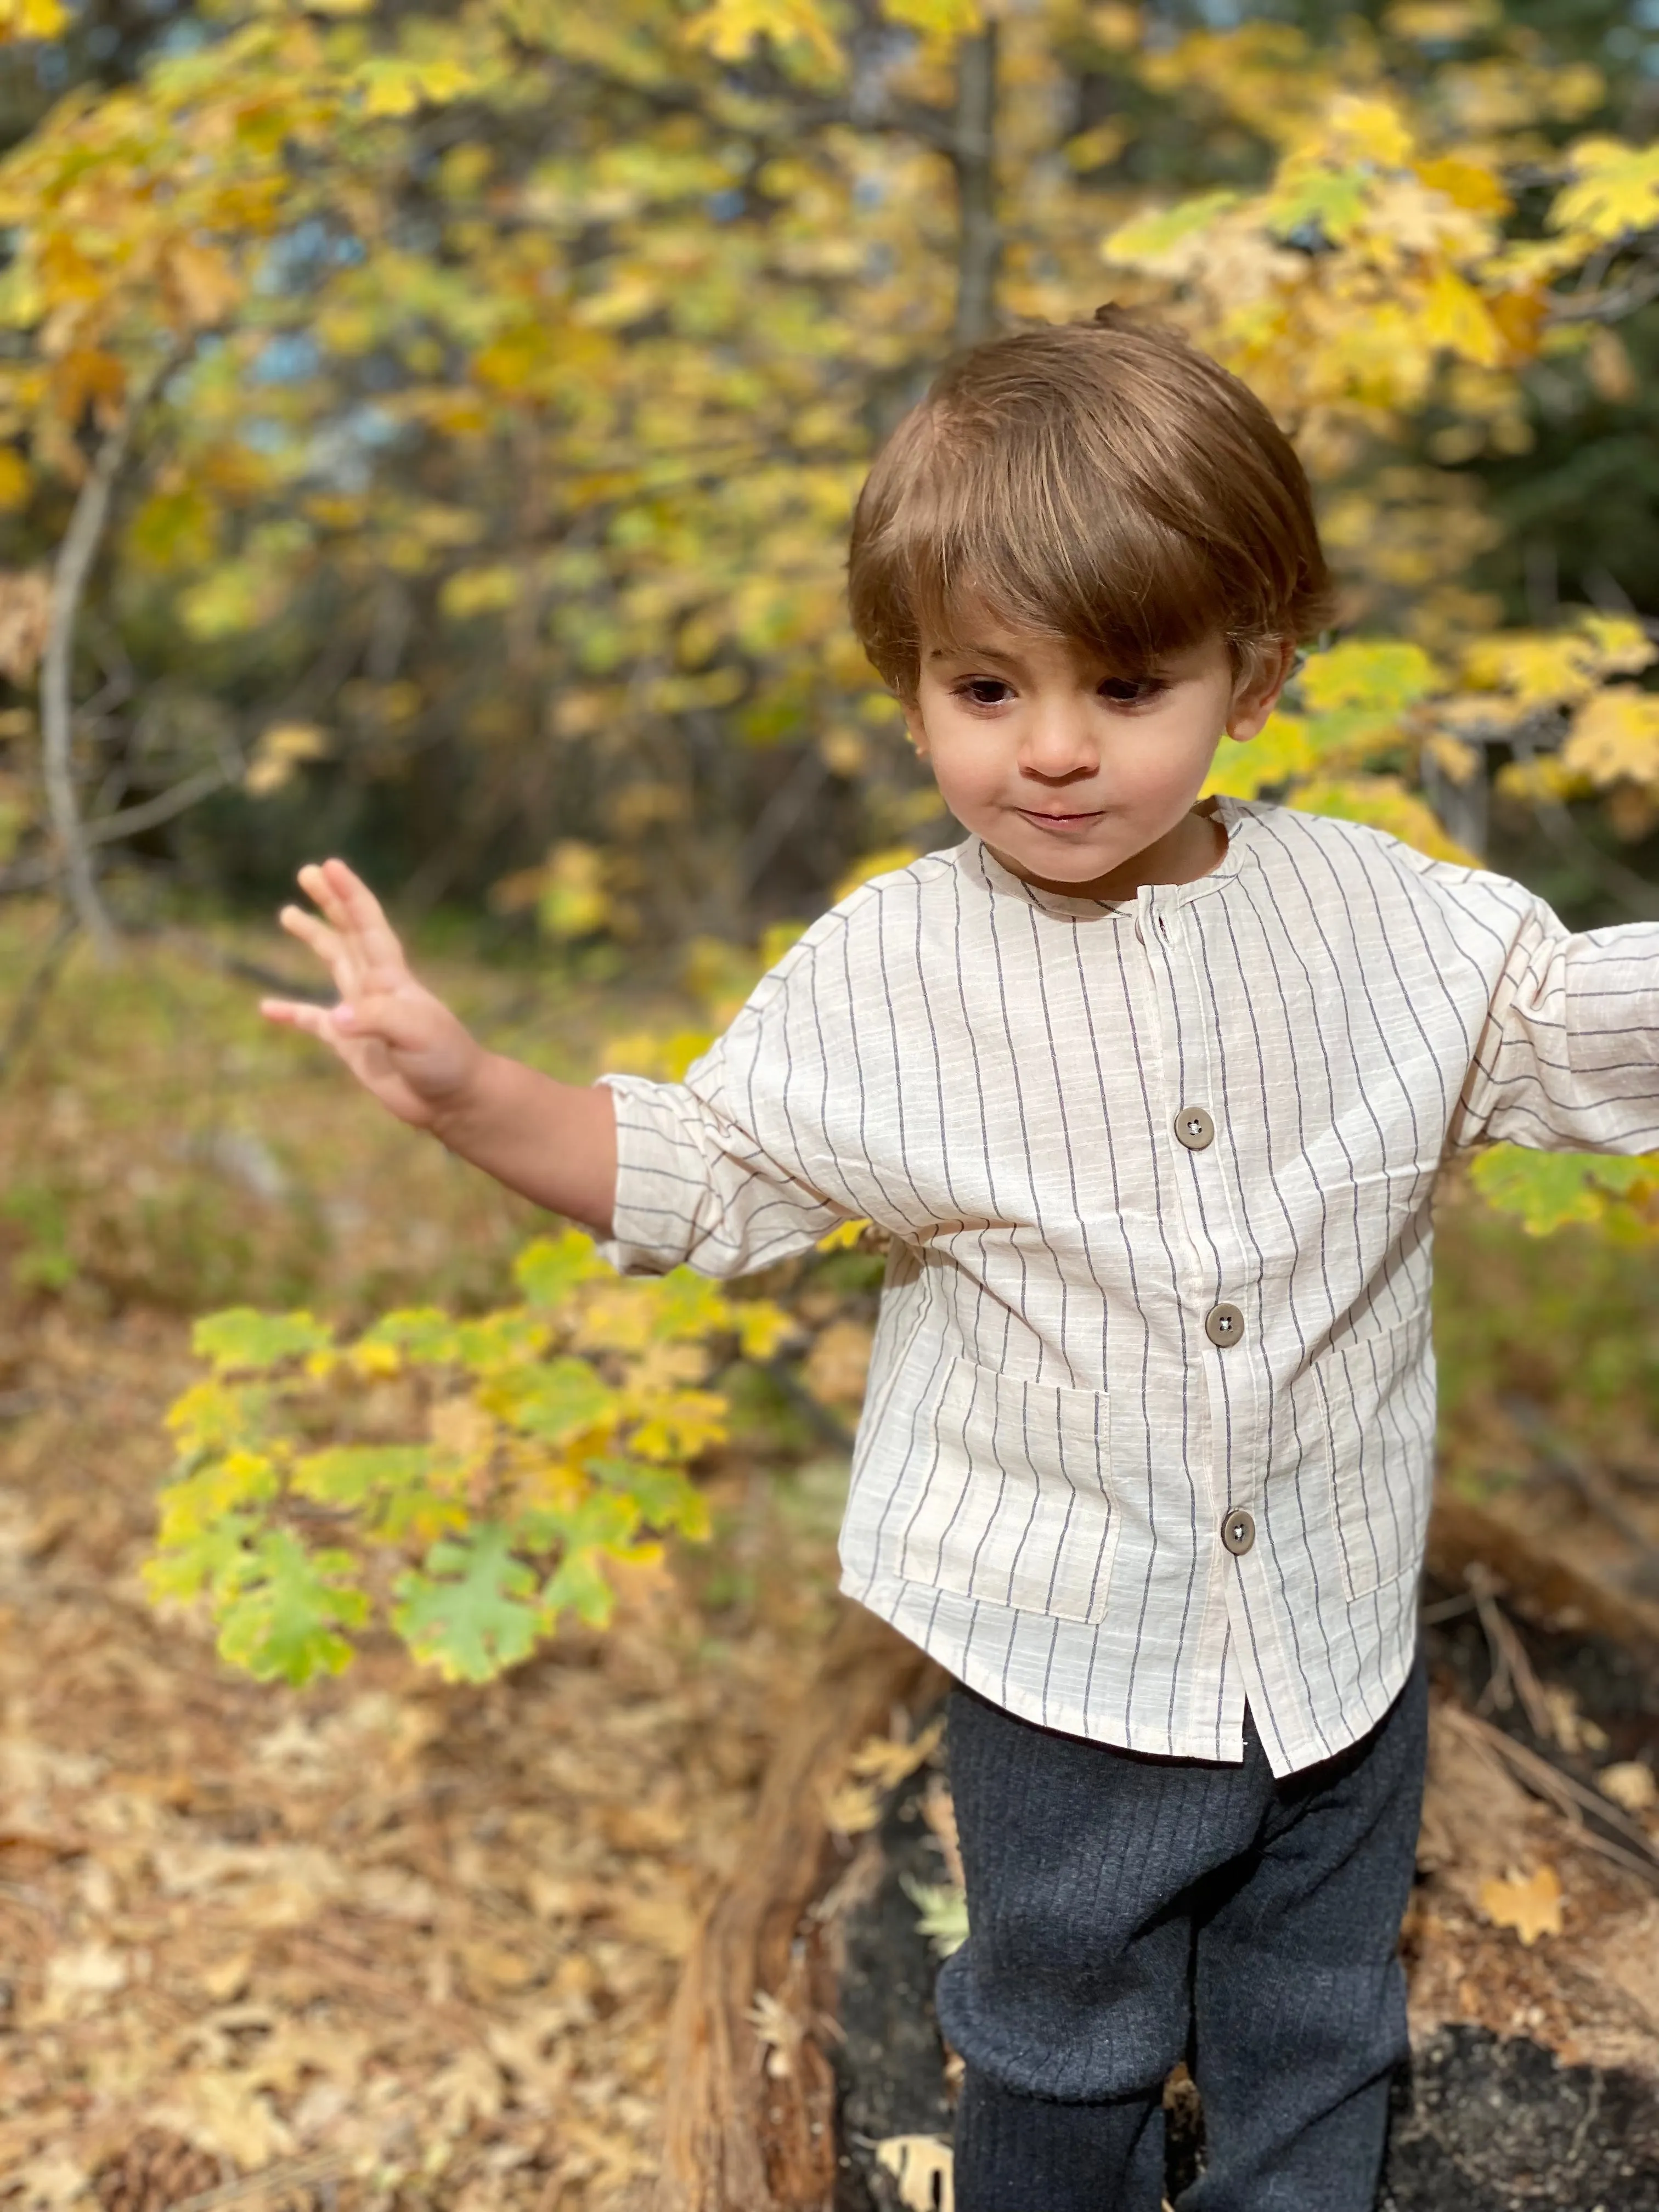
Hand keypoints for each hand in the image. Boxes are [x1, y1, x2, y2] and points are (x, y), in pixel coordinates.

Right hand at [261, 859, 485, 1130]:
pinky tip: (267, 1010)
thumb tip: (334, 1018)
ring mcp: (362, 1014)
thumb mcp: (415, 1032)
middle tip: (307, 871)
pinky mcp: (351, 1044)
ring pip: (333, 964)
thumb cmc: (444, 1060)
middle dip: (329, 902)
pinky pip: (314, 1023)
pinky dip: (293, 1014)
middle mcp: (375, 987)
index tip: (329, 865)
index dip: (349, 893)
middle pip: (348, 933)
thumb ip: (374, 1019)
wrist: (454, 1100)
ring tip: (287, 914)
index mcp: (391, 976)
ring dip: (314, 938)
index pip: (367, 925)